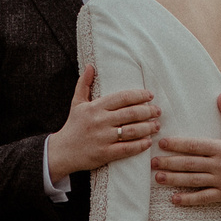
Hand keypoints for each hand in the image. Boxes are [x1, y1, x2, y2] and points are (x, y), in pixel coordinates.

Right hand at [45, 64, 157, 179]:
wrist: (62, 151)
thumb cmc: (73, 126)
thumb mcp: (77, 103)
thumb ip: (84, 84)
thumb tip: (90, 66)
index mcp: (95, 107)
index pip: (122, 98)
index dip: (139, 96)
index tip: (150, 96)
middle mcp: (100, 121)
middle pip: (130, 114)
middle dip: (148, 112)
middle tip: (158, 111)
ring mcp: (102, 138)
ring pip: (131, 131)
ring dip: (148, 128)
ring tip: (157, 125)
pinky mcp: (104, 153)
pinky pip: (127, 148)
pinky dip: (140, 145)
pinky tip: (148, 141)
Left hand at [153, 93, 220, 205]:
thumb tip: (220, 95)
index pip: (195, 145)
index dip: (178, 144)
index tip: (162, 143)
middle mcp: (220, 165)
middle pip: (190, 164)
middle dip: (170, 163)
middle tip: (152, 162)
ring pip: (194, 181)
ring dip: (174, 180)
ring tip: (158, 178)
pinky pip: (203, 197)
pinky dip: (189, 199)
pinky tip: (174, 199)